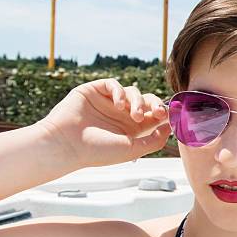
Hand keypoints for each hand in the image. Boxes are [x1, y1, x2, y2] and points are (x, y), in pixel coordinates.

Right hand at [36, 78, 171, 169]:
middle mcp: (120, 115)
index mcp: (131, 129)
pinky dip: (120, 91)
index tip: (167, 115)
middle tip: (156, 112)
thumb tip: (170, 126)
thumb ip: (155, 139)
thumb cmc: (97, 152)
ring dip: (137, 101)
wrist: (66, 145)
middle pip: (146, 100)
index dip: (163, 112)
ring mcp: (107, 102)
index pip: (153, 115)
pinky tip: (119, 104)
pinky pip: (114, 84)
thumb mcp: (133, 149)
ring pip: (133, 91)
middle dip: (155, 103)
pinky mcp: (94, 91)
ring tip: (132, 114)